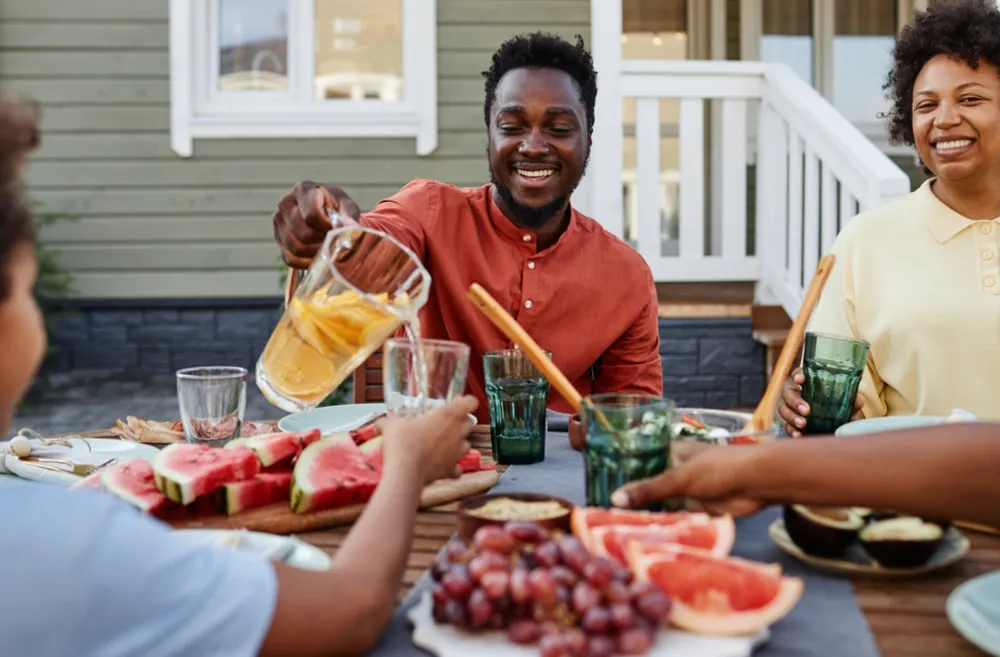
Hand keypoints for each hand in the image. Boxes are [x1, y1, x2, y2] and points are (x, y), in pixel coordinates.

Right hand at [273, 181, 361, 269]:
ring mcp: (279, 221)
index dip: (327, 228)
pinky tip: (318, 258)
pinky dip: (306, 263)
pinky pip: (290, 258)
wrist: (326, 213)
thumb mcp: (347, 207)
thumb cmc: (337, 207)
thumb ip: (348, 218)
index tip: (337, 230)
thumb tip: (348, 230)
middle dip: (323, 243)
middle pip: (304, 234)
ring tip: (328, 250)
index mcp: (304, 189)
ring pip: (296, 247)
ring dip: (316, 254)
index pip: (312, 215)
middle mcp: (286, 203)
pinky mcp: (277, 238)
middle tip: (335, 244)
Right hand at [377, 396, 477, 484]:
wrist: (405, 471)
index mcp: (447, 415)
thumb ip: (388, 422)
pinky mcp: (451, 469)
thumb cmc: (402, 442)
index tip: (456, 402)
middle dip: (462, 422)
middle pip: (470, 422)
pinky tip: (443, 466)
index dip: (466, 401)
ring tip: (445, 445)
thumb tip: (380, 423)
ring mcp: (457, 452)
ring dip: (459, 444)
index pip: (470, 402)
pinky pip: (457, 468)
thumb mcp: (391, 425)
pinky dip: (452, 467)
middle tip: (447, 423)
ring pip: (467, 445)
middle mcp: (457, 432)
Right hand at [609, 444, 766, 517]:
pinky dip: (659, 524)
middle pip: (645, 484)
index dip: (618, 470)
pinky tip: (640, 534)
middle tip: (600, 511)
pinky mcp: (694, 508)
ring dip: (643, 512)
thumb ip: (648, 489)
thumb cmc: (719, 467)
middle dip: (628, 496)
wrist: (757, 483)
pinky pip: (671, 517)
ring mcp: (683, 490)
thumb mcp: (679, 477)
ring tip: (613, 526)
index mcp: (667, 451)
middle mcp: (672, 469)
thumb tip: (614, 499)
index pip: (636, 459)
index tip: (596, 483)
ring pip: (657, 502)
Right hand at [777, 368, 863, 436]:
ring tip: (803, 424)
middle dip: (794, 401)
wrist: (845, 432)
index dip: (797, 374)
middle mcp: (800, 396)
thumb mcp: (853, 406)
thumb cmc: (846, 413)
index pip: (800, 374)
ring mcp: (794, 411)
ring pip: (783, 409)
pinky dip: (791, 431)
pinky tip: (799, 435)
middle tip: (806, 410)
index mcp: (812, 385)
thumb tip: (858, 399)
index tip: (799, 380)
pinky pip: (787, 426)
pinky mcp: (793, 426)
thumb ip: (855, 401)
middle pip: (788, 393)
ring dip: (791, 416)